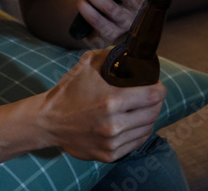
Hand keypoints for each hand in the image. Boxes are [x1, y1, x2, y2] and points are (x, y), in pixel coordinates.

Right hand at [38, 49, 165, 161]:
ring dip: (148, 118)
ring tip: (142, 110)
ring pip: (147, 129)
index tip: (157, 85)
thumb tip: (129, 51)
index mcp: (111, 100)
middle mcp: (114, 124)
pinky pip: (136, 143)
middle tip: (150, 96)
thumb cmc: (68, 92)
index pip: (152, 96)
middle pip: (153, 113)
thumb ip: (109, 55)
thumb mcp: (86, 65)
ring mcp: (112, 142)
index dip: (159, 89)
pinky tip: (133, 124)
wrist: (48, 121)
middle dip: (155, 103)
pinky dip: (138, 133)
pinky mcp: (109, 155)